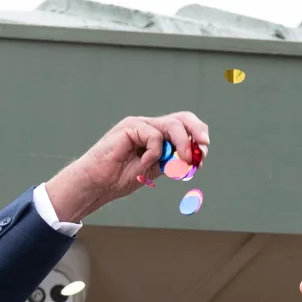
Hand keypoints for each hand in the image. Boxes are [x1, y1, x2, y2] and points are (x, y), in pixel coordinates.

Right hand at [42, 112, 210, 223]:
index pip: (183, 125)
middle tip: (203, 147)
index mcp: (156, 134)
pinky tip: (143, 165)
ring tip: (182, 162)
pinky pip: (153, 136)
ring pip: (171, 125)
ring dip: (182, 144)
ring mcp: (139, 125)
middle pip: (181, 118)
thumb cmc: (120, 177)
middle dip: (197, 131)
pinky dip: (155, 153)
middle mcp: (149, 125)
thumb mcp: (154, 170)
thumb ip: (172, 162)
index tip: (204, 154)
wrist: (97, 183)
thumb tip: (195, 158)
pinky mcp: (129, 127)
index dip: (197, 136)